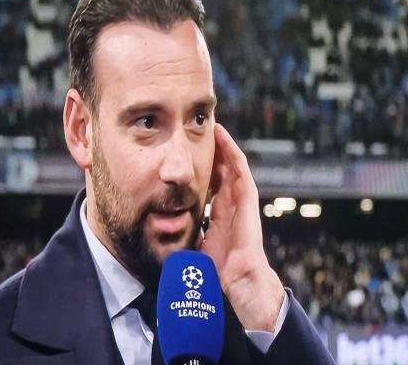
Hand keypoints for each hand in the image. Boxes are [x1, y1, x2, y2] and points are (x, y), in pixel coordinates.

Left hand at [199, 124, 283, 331]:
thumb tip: (160, 234)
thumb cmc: (216, 270)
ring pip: (230, 164)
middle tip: (196, 134)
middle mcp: (229, 204)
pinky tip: (221, 134)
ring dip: (221, 145)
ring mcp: (239, 199)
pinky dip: (230, 150)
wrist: (237, 281)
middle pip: (219, 171)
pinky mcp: (247, 197)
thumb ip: (183, 237)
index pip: (208, 186)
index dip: (199, 170)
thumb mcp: (193, 247)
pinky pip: (239, 167)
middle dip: (210, 153)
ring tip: (210, 126)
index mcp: (218, 215)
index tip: (186, 156)